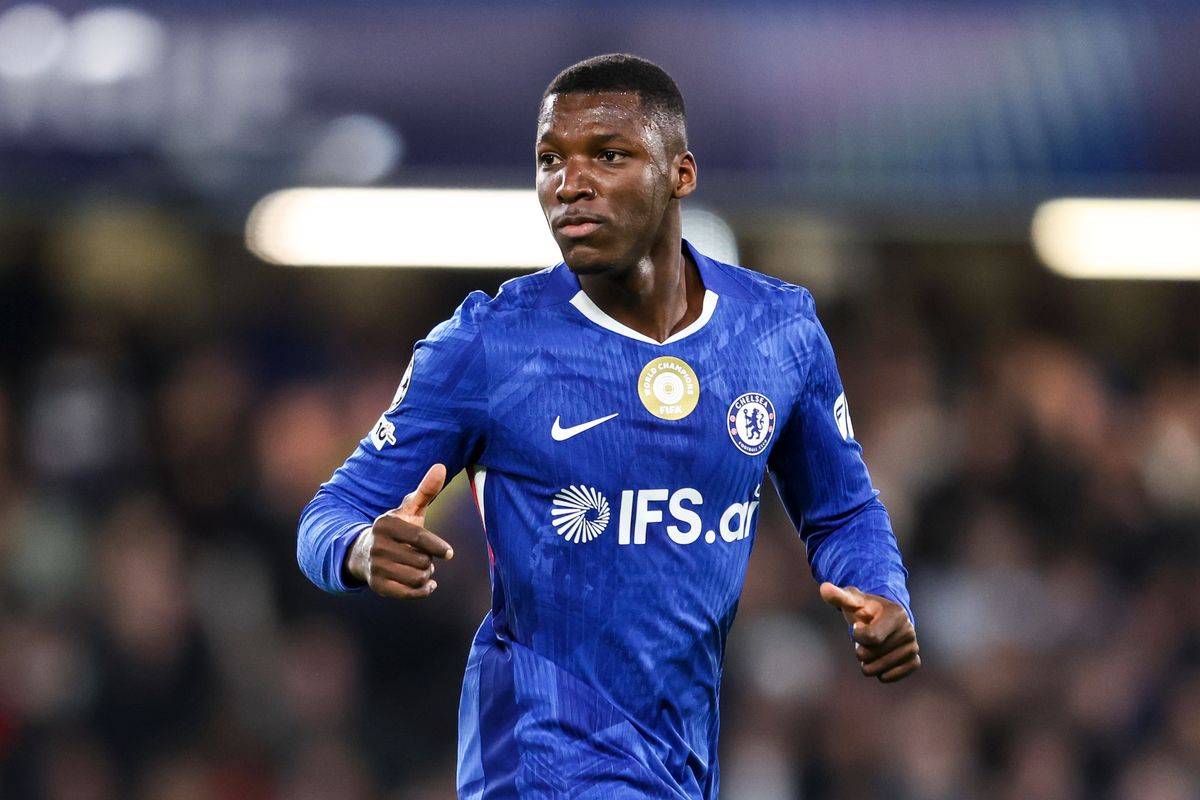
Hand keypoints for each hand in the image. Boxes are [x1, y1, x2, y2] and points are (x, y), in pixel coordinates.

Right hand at [347, 464, 454, 598]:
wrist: (365, 552)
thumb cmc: (397, 529)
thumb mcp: (409, 510)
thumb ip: (426, 491)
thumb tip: (441, 466)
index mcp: (386, 524)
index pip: (419, 538)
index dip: (437, 547)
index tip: (448, 553)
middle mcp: (377, 545)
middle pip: (421, 561)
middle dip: (428, 561)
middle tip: (423, 558)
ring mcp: (375, 566)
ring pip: (416, 577)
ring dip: (425, 575)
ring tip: (420, 568)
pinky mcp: (376, 586)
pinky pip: (409, 593)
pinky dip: (422, 590)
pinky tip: (425, 584)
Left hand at [819, 582, 919, 682]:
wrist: (882, 617)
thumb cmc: (864, 608)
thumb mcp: (851, 600)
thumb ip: (838, 596)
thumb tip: (824, 588)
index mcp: (896, 614)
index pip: (871, 638)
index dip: (857, 636)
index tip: (857, 627)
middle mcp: (909, 630)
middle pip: (871, 655)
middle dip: (860, 650)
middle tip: (864, 639)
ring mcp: (913, 647)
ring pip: (879, 669)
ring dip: (869, 662)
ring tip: (872, 648)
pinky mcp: (914, 661)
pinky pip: (893, 676)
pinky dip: (882, 673)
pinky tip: (879, 662)